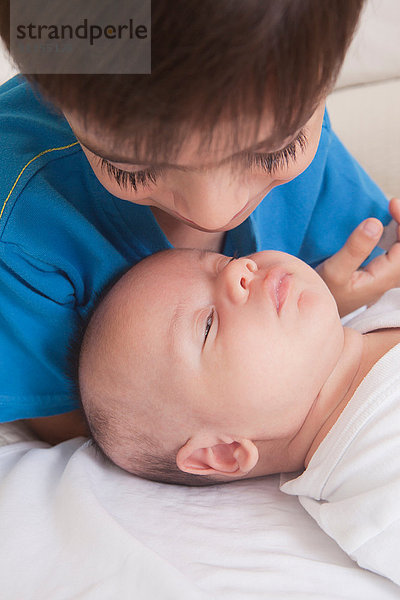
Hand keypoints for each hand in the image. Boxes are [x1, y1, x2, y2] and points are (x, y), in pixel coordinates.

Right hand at [316, 198, 399, 316]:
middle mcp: (391, 277)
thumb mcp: (334, 271)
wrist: (319, 313)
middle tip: (392, 205)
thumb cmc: (324, 294)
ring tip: (392, 212)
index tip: (391, 203)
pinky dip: (395, 237)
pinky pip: (396, 253)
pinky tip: (387, 228)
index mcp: (384, 276)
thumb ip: (355, 248)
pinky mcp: (381, 274)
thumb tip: (375, 222)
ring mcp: (387, 276)